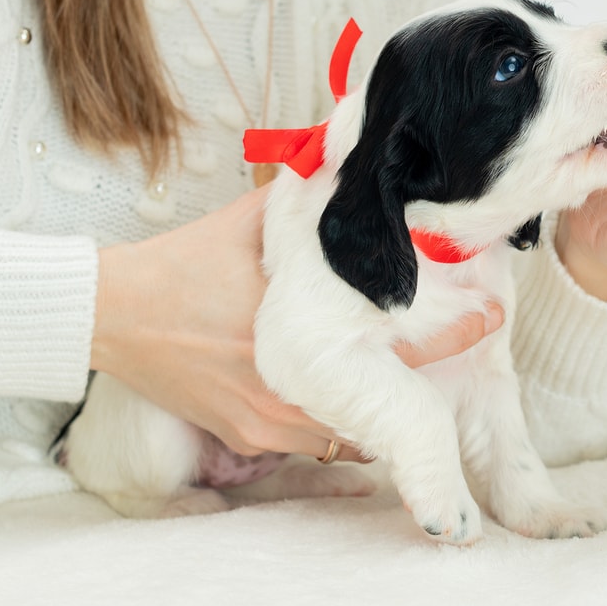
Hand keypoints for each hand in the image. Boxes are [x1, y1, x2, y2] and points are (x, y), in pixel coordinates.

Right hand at [91, 185, 503, 459]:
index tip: (491, 315)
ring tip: (409, 385)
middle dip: (425, 382)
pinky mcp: (251, 436)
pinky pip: (318, 442)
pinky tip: (354, 400)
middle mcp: (291, 376)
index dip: (453, 329)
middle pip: (384, 397)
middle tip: (461, 357)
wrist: (115, 314)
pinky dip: (341, 424)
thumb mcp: (252, 220)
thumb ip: (312, 199)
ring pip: (355, 429)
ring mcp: (271, 416)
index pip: (400, 336)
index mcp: (301, 319)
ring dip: (381, 409)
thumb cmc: (186, 262)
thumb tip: (357, 163)